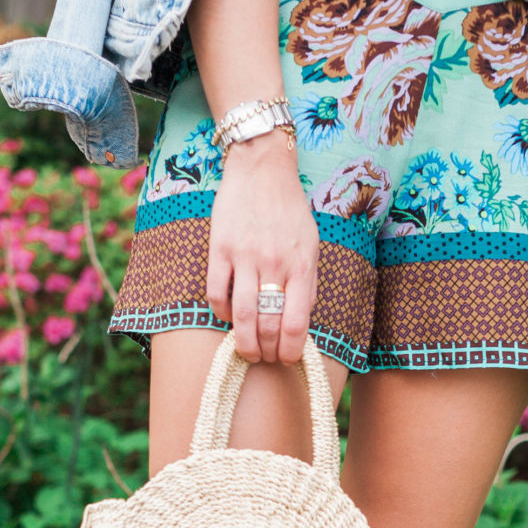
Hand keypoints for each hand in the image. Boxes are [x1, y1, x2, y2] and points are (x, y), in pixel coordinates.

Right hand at [205, 135, 318, 365]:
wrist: (261, 168)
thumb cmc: (289, 209)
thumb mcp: (310, 243)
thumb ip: (308, 280)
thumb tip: (301, 318)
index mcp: (301, 265)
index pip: (296, 324)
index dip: (290, 350)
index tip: (287, 359)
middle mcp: (274, 264)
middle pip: (268, 326)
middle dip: (267, 352)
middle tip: (265, 359)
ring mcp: (246, 257)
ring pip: (242, 316)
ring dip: (244, 342)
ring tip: (246, 351)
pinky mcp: (220, 249)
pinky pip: (217, 293)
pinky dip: (221, 313)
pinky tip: (227, 317)